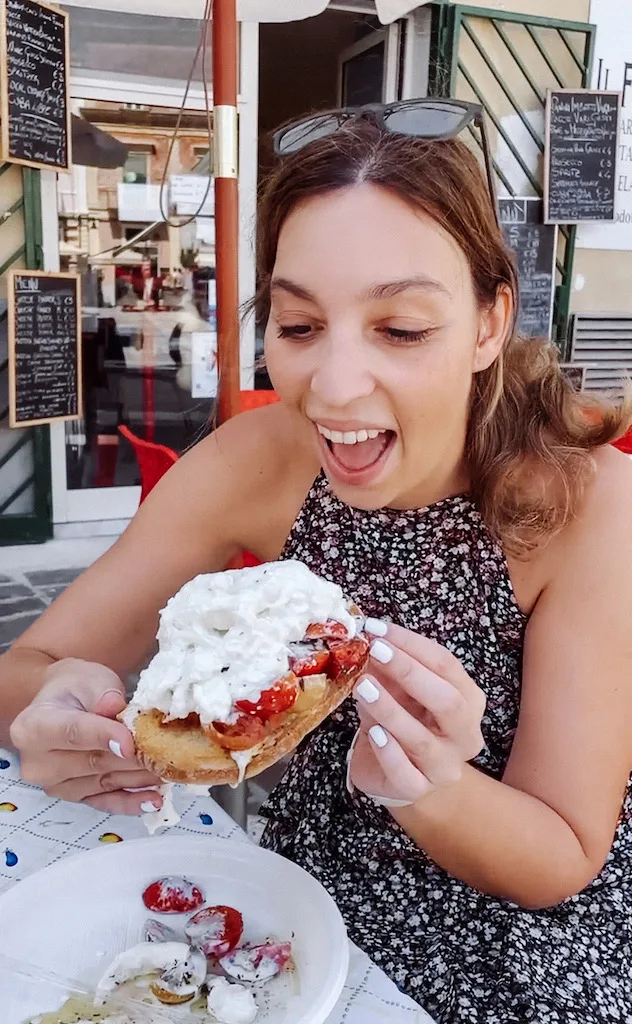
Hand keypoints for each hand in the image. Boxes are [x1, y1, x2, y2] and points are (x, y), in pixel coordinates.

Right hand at [9, 659, 161, 814]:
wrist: (64, 703)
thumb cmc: (76, 688)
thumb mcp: (89, 678)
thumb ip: (102, 692)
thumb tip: (113, 707)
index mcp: (32, 727)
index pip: (72, 733)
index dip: (104, 737)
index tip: (131, 742)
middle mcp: (37, 763)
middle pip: (92, 762)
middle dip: (132, 758)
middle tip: (166, 753)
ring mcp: (54, 785)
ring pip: (104, 782)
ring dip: (139, 778)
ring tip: (169, 770)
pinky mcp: (73, 797)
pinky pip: (104, 802)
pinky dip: (130, 802)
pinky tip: (154, 800)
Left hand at [349, 621, 485, 805]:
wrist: (396, 774)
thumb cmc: (404, 722)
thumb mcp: (397, 690)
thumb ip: (388, 668)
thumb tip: (369, 638)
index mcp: (468, 700)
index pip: (447, 666)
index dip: (413, 644)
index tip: (379, 629)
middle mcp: (464, 734)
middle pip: (448, 701)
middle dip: (410, 672)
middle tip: (376, 651)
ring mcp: (445, 766)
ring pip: (422, 739)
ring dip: (390, 710)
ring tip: (363, 686)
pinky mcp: (418, 789)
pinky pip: (405, 773)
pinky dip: (389, 752)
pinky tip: (373, 733)